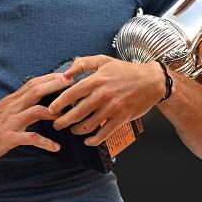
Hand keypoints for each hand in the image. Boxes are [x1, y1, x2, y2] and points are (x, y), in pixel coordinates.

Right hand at [0, 72, 73, 164]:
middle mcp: (12, 107)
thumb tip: (34, 100)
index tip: (66, 74)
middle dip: (56, 85)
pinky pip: (30, 138)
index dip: (50, 77)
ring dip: (54, 112)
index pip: (33, 83)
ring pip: (36, 110)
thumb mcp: (2, 110)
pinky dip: (45, 142)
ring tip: (68, 117)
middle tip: (73, 83)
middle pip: (36, 90)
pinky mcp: (7, 138)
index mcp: (11, 100)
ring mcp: (10, 122)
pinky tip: (56, 147)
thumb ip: (17, 104)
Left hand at [48, 55, 164, 145]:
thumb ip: (83, 63)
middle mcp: (103, 94)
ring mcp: (112, 107)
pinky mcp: (121, 118)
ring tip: (72, 130)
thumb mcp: (103, 60)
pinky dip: (94, 139)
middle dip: (63, 121)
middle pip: (77, 112)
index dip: (59, 103)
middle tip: (56, 125)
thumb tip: (66, 73)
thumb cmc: (125, 70)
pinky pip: (104, 133)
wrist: (151, 81)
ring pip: (89, 124)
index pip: (72, 93)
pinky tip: (88, 141)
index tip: (51, 110)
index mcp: (96, 80)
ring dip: (77, 130)